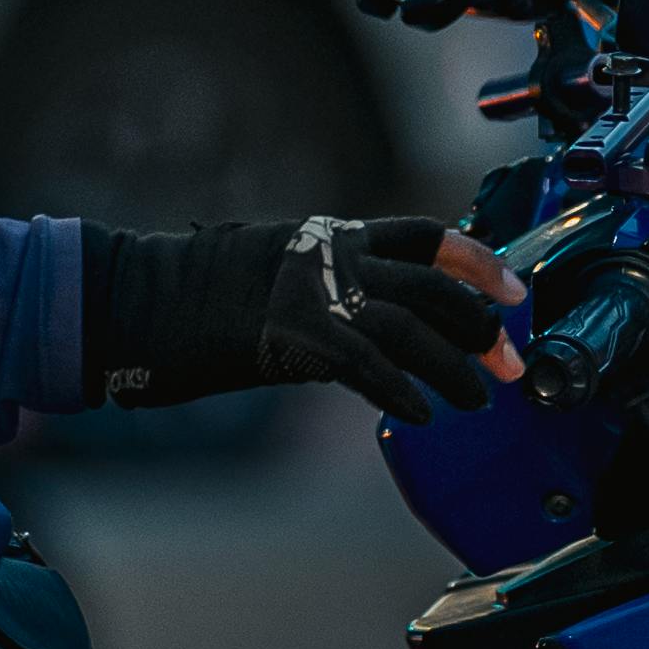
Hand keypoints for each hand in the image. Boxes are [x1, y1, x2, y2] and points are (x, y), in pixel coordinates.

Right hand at [85, 216, 521, 419]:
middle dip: (482, 323)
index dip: (478, 262)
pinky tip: (420, 414)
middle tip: (509, 361)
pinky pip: (365, 365)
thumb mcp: (273, 267)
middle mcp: (331, 254)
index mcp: (329, 234)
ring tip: (479, 398)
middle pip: (434, 283)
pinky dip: (400, 391)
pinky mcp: (292, 333)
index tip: (513, 289)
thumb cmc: (191, 289)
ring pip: (411, 327)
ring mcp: (313, 291)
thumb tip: (370, 319)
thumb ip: (325, 282)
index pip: (425, 235)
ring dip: (454, 367)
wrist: (136, 294)